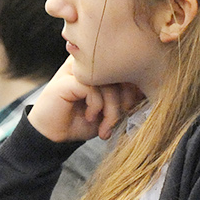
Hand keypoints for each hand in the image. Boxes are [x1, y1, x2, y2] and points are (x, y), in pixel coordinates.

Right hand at [27, 57, 144, 141]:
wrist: (54, 135)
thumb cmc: (81, 121)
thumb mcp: (109, 111)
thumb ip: (124, 98)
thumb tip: (145, 92)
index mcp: (100, 67)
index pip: (126, 69)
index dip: (134, 92)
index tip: (130, 113)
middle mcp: (88, 64)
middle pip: (120, 73)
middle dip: (125, 103)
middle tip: (117, 123)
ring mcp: (76, 69)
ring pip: (108, 81)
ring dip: (111, 110)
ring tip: (104, 126)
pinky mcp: (67, 79)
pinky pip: (92, 87)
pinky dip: (96, 105)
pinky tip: (90, 116)